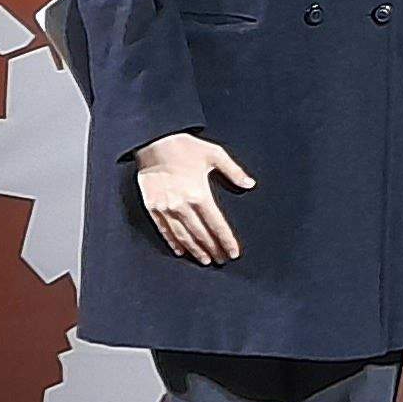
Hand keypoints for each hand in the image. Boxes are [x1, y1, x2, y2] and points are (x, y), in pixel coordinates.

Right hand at [135, 132, 253, 264]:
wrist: (153, 141)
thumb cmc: (184, 146)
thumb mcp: (214, 154)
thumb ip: (234, 171)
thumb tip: (249, 184)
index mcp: (199, 194)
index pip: (217, 225)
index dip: (226, 241)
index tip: (233, 252)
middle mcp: (182, 205)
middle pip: (201, 234)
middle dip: (213, 249)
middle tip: (221, 260)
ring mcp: (165, 208)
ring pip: (183, 236)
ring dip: (195, 250)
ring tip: (205, 259)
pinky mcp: (153, 207)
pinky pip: (164, 230)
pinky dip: (173, 242)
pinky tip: (180, 251)